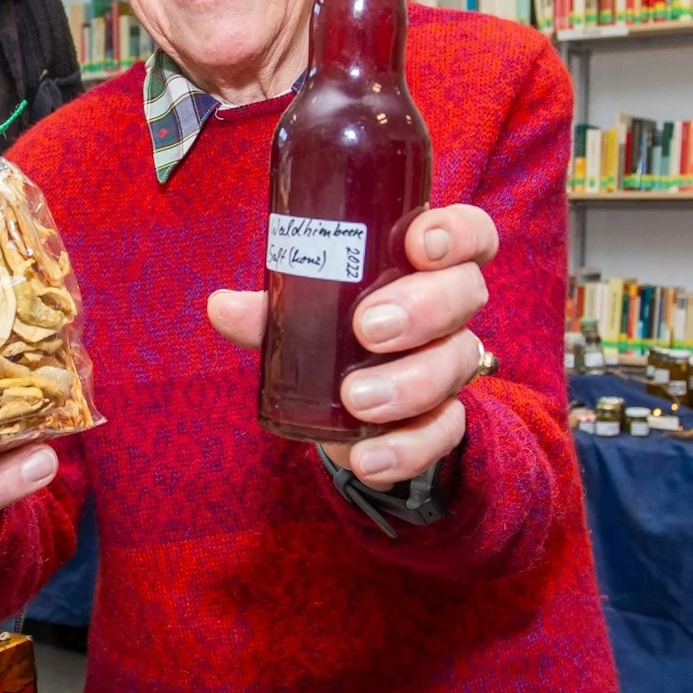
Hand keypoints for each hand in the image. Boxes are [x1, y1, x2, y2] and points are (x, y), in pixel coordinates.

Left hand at [208, 204, 497, 489]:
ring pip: (454, 364)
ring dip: (408, 383)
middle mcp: (450, 309)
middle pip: (466, 294)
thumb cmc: (334, 328)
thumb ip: (271, 309)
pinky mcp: (442, 419)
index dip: (457, 233)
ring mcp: (449, 364)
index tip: (419, 244)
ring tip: (357, 398)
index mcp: (424, 264)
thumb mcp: (303, 310)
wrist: (350, 404)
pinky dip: (405, 449)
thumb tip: (222, 307)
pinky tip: (366, 459)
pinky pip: (442, 433)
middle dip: (421, 308)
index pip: (470, 234)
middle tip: (368, 328)